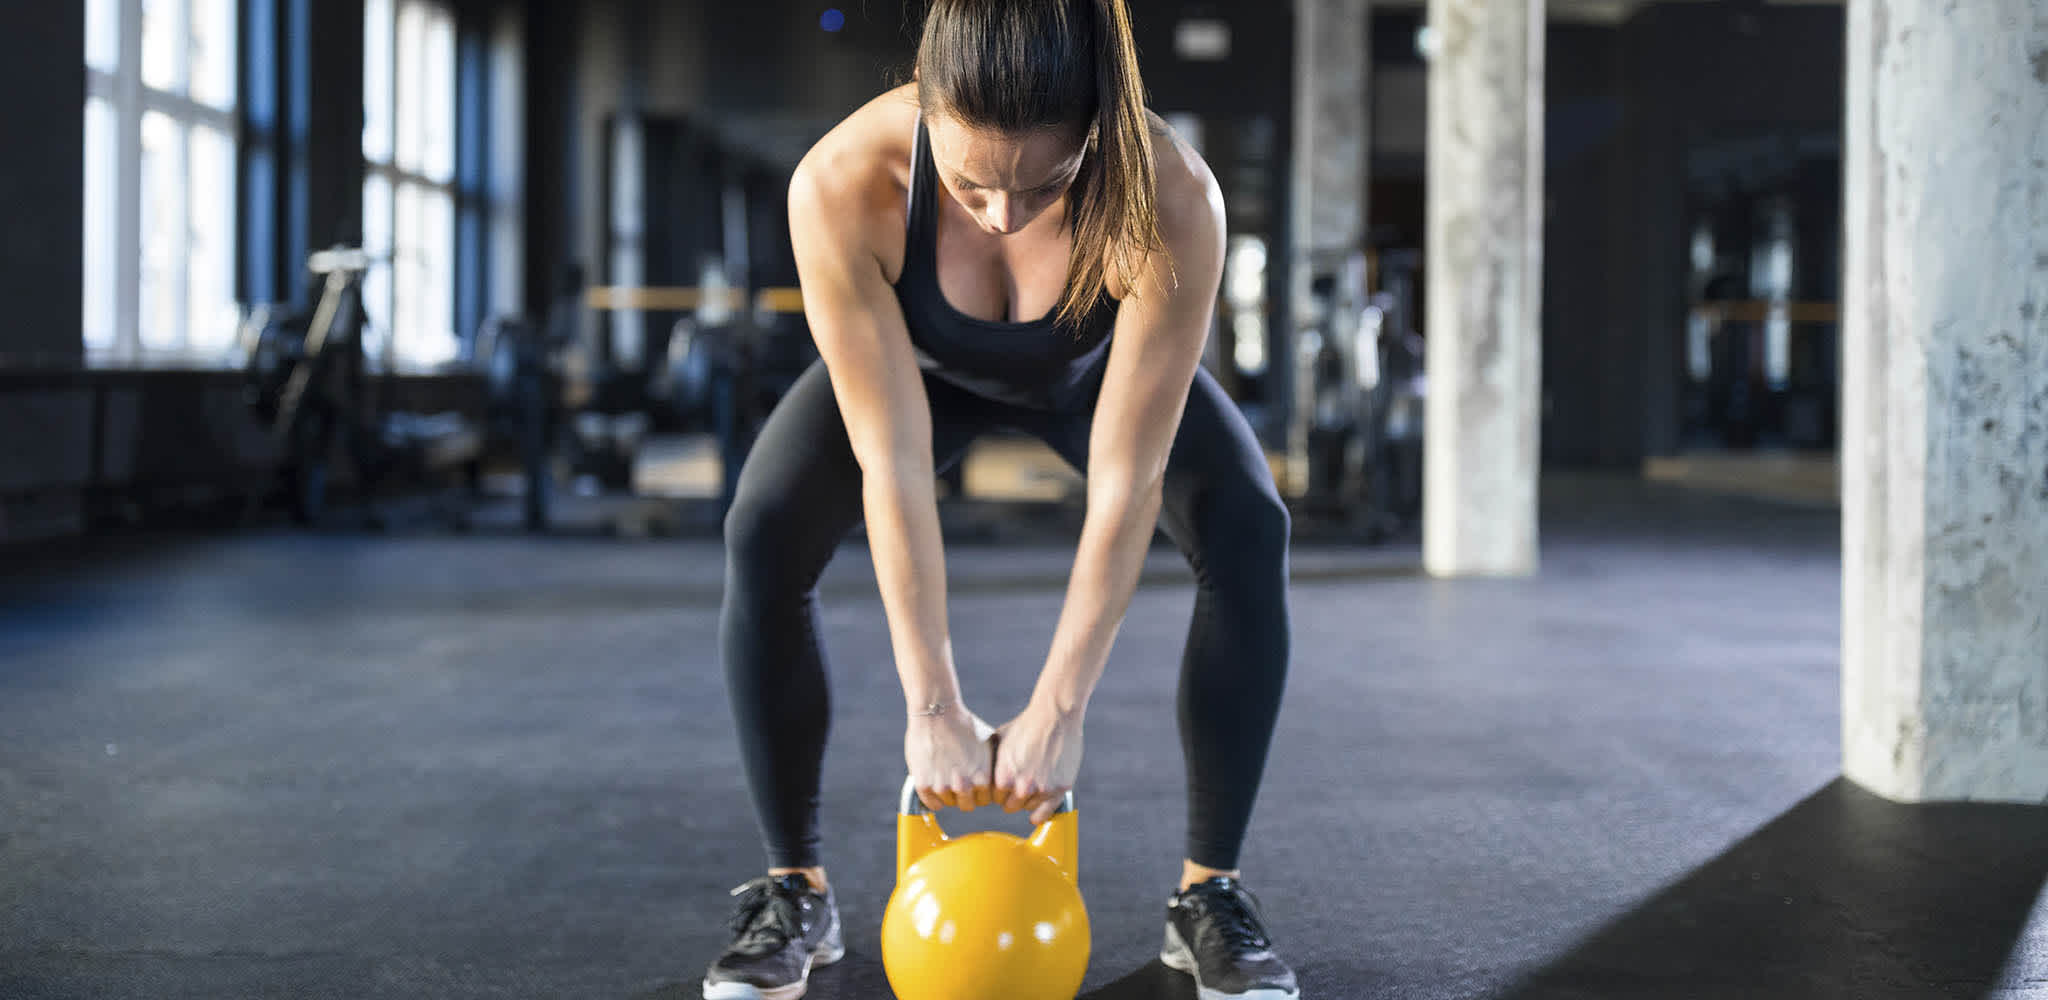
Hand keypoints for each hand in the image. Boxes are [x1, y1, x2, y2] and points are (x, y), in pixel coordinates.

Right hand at [905, 703, 997, 812]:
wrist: (936, 712)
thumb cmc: (962, 724)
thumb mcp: (987, 744)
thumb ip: (990, 765)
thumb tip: (998, 777)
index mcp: (982, 778)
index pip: (984, 800)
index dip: (979, 792)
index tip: (973, 784)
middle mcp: (964, 786)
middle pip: (967, 805)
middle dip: (964, 795)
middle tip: (958, 781)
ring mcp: (943, 786)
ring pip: (948, 803)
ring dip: (947, 794)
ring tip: (945, 776)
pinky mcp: (924, 784)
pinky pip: (931, 803)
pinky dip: (932, 797)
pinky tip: (934, 784)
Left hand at [993, 700, 1083, 824]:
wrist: (1055, 715)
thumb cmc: (1026, 725)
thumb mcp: (1000, 741)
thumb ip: (991, 762)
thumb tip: (978, 773)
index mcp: (1004, 776)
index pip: (994, 797)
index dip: (998, 792)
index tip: (1002, 787)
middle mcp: (1022, 786)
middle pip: (1010, 806)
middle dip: (1011, 798)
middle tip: (1016, 788)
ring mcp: (1042, 789)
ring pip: (1029, 808)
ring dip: (1028, 801)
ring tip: (1030, 787)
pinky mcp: (1060, 789)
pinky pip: (1046, 813)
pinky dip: (1040, 814)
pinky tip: (1035, 814)